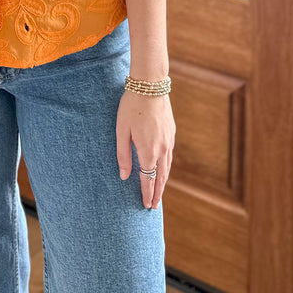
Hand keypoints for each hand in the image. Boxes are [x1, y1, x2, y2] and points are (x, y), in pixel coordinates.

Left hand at [116, 90, 174, 209]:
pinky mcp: (171, 132)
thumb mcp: (121, 130)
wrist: (150, 85)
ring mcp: (169, 140)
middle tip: (153, 207)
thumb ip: (123, 155)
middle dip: (157, 193)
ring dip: (163, 182)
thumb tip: (124, 176)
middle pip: (161, 177)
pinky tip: (163, 169)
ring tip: (159, 193)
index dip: (147, 193)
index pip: (148, 179)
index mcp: (148, 151)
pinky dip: (166, 167)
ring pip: (167, 167)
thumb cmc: (131, 106)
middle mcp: (162, 149)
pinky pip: (170, 155)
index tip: (146, 205)